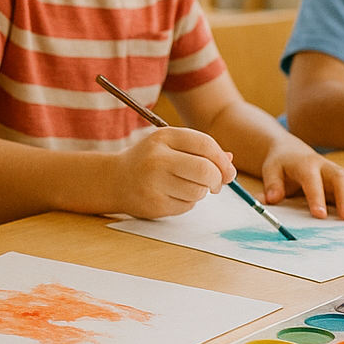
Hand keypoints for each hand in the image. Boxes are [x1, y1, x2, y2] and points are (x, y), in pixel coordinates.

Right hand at [111, 126, 234, 218]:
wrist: (113, 180)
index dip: (222, 159)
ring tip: (186, 187)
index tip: (227, 170)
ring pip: (198, 191)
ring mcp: (154, 182)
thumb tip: (229, 162)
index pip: (205, 144)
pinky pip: (187, 206)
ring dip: (201, 192)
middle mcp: (157, 158)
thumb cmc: (148, 160)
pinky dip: (187, 202)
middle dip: (217, 179)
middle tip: (216, 184)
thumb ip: (199, 150)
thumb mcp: (169, 145)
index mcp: (163, 137)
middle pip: (205, 170)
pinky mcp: (154, 204)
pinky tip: (171, 195)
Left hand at [256, 134, 343, 218]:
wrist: (291, 150)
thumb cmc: (281, 164)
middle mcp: (326, 167)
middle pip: (340, 179)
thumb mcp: (271, 171)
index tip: (319, 215)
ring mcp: (339, 171)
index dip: (316, 196)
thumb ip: (272, 185)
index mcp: (306, 165)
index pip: (312, 180)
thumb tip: (270, 200)